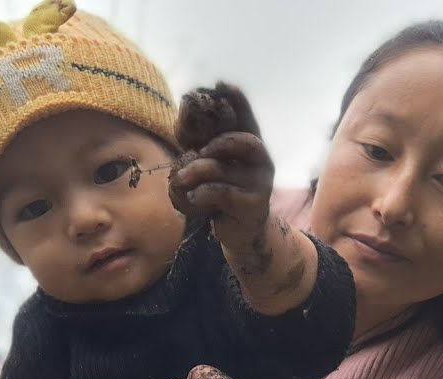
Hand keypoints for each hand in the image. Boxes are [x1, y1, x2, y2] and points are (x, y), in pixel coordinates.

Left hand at [169, 82, 273, 250]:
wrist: (241, 230)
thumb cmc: (222, 192)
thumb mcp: (211, 163)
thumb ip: (200, 141)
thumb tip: (184, 114)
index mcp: (249, 146)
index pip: (246, 117)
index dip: (237, 100)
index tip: (220, 84)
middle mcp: (261, 162)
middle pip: (247, 141)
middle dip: (219, 142)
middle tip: (198, 149)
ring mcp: (260, 183)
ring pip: (224, 169)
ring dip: (196, 172)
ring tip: (181, 179)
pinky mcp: (252, 205)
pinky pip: (221, 193)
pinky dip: (201, 194)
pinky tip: (193, 199)